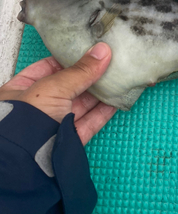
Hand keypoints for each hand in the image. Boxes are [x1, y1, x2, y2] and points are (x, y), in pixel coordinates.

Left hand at [0, 43, 115, 144]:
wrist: (27, 164)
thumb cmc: (26, 121)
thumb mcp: (52, 87)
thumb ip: (80, 71)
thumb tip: (103, 51)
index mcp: (22, 90)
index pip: (48, 68)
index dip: (70, 58)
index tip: (91, 49)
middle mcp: (38, 106)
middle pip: (69, 85)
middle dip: (89, 74)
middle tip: (110, 60)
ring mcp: (54, 124)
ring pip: (81, 104)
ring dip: (100, 91)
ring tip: (119, 76)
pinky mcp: (69, 140)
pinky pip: (89, 122)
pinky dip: (103, 111)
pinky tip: (116, 99)